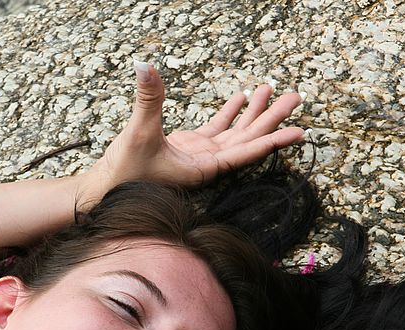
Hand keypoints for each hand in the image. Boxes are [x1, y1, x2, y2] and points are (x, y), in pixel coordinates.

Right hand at [83, 60, 305, 196]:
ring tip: (273, 91)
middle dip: (272, 118)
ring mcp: (199, 155)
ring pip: (235, 133)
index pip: (245, 154)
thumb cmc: (124, 173)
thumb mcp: (139, 133)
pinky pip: (217, 130)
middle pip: (248, 140)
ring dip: (254, 113)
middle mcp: (208, 164)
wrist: (106, 190)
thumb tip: (145, 65)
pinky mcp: (188, 148)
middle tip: (296, 97)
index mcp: (204, 169)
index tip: (298, 131)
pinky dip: (230, 114)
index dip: (272, 141)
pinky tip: (242, 98)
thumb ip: (147, 99)